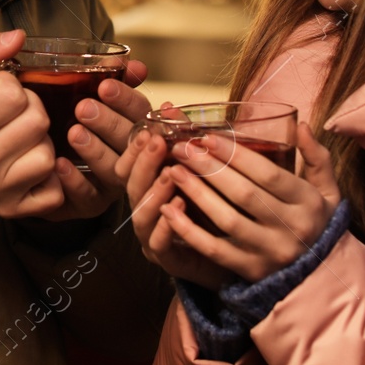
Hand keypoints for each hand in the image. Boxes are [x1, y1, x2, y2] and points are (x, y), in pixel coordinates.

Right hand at [0, 29, 62, 217]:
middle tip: (9, 113)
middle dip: (29, 109)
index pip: (13, 94)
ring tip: (17, 137)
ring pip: (48, 154)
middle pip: (37, 122)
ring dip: (39, 141)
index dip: (9, 86)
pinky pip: (54, 191)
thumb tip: (17, 37)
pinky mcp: (13, 209)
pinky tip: (27, 162)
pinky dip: (48, 176)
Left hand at [31, 58, 152, 221]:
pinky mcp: (93, 204)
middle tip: (84, 108)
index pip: (141, 112)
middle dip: (109, 124)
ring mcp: (115, 184)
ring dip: (95, 151)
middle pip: (131, 142)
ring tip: (73, 133)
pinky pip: (89, 197)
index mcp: (136, 127)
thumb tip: (135, 65)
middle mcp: (133, 158)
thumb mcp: (88, 98)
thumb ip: (112, 79)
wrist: (39, 165)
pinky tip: (60, 164)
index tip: (105, 86)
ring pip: (114, 170)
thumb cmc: (70, 123)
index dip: (126, 99)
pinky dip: (75, 181)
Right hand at [118, 127, 230, 289]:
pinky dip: (167, 225)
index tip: (147, 128)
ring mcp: (152, 236)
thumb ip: (183, 138)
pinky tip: (180, 207)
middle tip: (156, 142)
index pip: (128, 165)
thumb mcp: (199, 166)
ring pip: (141, 215)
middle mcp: (145, 210)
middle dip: (142, 163)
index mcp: (148, 186)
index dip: (134, 147)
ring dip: (154, 193)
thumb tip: (168, 104)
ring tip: (171, 174)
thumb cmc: (215, 203)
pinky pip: (159, 244)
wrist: (237, 250)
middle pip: (131, 186)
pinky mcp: (167, 260)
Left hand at [159, 121, 341, 281]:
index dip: (236, 155)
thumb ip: (317, 158)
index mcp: (307, 203)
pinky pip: (214, 250)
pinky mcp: (249, 271)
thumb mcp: (328, 190)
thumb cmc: (318, 222)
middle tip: (182, 147)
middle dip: (210, 168)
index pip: (268, 174)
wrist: (322, 277)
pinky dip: (189, 231)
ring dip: (197, 193)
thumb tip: (303, 126)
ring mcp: (269, 252)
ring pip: (227, 220)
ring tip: (174, 170)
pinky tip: (169, 210)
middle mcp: (290, 228)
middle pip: (244, 194)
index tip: (207, 137)